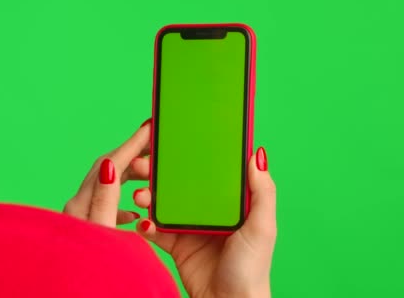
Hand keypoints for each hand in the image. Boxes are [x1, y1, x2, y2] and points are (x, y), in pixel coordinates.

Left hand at [63, 120, 151, 226]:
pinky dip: (123, 201)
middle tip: (155, 144)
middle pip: (108, 167)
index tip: (150, 127)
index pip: (111, 163)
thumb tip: (109, 166)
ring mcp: (80, 216)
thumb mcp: (101, 235)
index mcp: (82, 205)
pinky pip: (105, 204)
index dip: (133, 144)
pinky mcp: (84, 229)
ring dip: (129, 173)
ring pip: (107, 184)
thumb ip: (105, 202)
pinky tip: (134, 214)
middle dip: (132, 152)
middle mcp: (78, 206)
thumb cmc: (90, 274)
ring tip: (150, 172)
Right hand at [133, 147, 276, 297]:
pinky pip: (156, 229)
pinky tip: (141, 221)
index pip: (212, 169)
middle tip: (143, 164)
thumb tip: (257, 153)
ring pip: (165, 202)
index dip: (194, 152)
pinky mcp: (176, 244)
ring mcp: (191, 226)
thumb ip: (262, 191)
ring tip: (140, 195)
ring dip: (149, 195)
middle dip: (161, 171)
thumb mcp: (262, 226)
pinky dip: (145, 224)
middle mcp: (210, 209)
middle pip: (182, 182)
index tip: (173, 136)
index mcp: (231, 201)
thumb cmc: (252, 267)